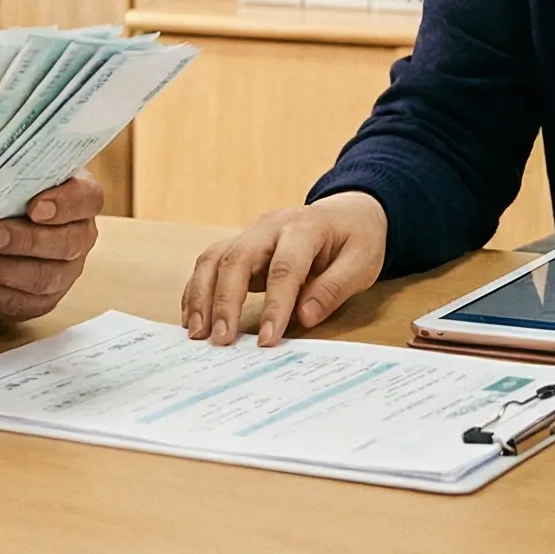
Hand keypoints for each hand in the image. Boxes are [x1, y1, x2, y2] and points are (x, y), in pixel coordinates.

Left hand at [0, 170, 104, 320]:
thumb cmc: (5, 189)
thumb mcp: (12, 171)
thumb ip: (9, 168)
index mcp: (82, 199)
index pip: (88, 198)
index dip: (65, 204)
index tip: (35, 207)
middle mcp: (80, 237)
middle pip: (67, 244)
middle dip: (23, 241)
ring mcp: (65, 272)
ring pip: (43, 279)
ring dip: (1, 270)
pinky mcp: (42, 301)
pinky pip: (21, 303)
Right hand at [180, 192, 386, 346]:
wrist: (347, 213)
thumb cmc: (356, 240)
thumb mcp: (361, 264)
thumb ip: (333, 289)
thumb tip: (304, 317)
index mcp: (305, 227)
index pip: (284, 268)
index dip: (274, 305)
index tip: (267, 340)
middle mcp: (270, 226)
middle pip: (238, 258)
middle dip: (225, 301)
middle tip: (220, 340)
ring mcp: (251, 233)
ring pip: (215, 258)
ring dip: (202, 296)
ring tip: (197, 333)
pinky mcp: (240, 245)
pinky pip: (210, 263)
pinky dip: (197, 290)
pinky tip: (192, 319)